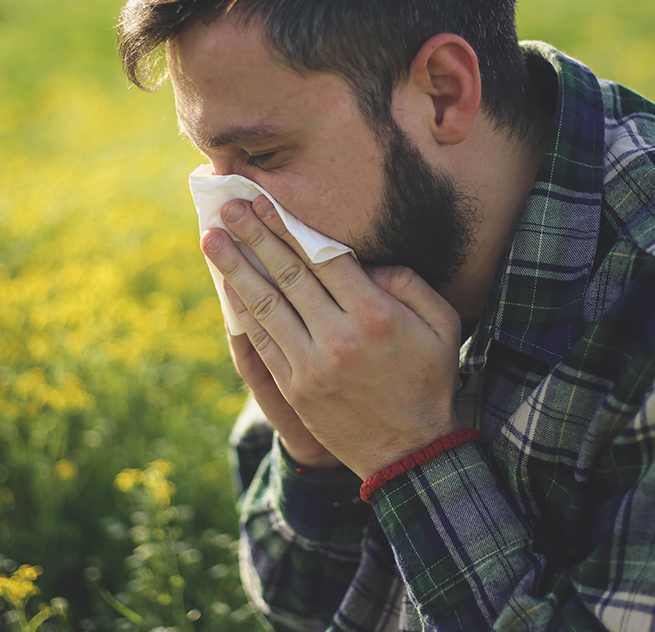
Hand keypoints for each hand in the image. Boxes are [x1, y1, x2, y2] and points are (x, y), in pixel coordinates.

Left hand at [203, 195, 462, 479]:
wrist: (410, 452)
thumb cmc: (429, 379)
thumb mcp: (442, 324)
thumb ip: (408, 282)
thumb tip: (365, 263)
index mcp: (375, 314)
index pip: (322, 258)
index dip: (288, 226)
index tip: (264, 202)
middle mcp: (340, 337)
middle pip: (288, 275)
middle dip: (254, 236)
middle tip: (228, 208)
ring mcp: (312, 365)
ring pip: (265, 305)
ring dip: (235, 269)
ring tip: (212, 241)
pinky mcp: (296, 388)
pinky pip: (262, 342)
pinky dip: (241, 312)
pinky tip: (227, 288)